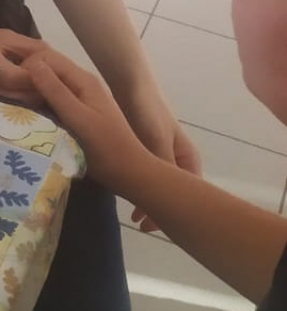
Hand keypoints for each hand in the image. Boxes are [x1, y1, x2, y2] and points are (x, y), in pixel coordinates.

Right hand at [24, 48, 152, 196]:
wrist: (130, 173)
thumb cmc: (106, 149)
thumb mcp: (79, 120)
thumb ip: (56, 92)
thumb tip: (32, 65)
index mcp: (83, 80)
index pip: (47, 58)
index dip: (27, 68)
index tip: (13, 90)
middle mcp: (82, 84)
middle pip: (47, 69)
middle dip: (27, 79)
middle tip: (10, 100)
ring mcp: (81, 98)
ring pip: (49, 85)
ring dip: (32, 92)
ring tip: (16, 108)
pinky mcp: (78, 113)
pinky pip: (54, 100)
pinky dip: (40, 104)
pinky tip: (31, 117)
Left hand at [116, 83, 201, 229]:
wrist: (130, 84)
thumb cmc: (149, 112)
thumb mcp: (157, 143)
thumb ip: (162, 168)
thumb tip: (166, 200)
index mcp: (188, 158)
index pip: (186, 193)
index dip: (173, 212)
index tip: (155, 226)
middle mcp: (176, 159)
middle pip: (171, 192)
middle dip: (159, 209)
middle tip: (143, 225)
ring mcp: (159, 155)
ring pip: (156, 185)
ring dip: (147, 199)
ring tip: (134, 215)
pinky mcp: (142, 151)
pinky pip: (142, 175)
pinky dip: (136, 186)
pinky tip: (122, 194)